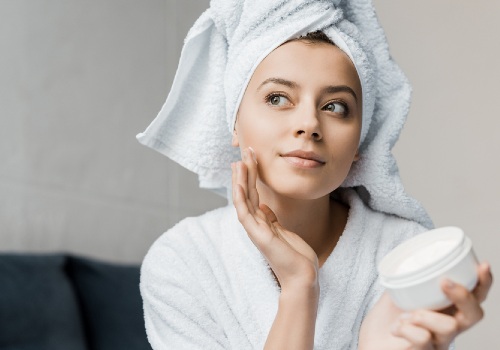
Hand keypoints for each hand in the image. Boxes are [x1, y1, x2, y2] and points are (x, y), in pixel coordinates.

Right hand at [231, 147, 318, 290]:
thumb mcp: (284, 231)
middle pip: (247, 192)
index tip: (251, 158)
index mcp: (261, 222)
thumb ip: (272, 219)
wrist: (302, 276)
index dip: (251, 175)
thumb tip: (265, 208)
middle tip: (245, 150)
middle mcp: (255, 224)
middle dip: (246, 171)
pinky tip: (239, 183)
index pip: (253, 194)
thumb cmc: (295, 256)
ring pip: (243, 199)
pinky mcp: (259, 236)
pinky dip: (240, 198)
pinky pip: (245, 213)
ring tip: (240, 161)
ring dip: (241, 180)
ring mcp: (255, 230)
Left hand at [359, 262, 492, 348]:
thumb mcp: (395, 294)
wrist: (369, 346)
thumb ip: (405, 279)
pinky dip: (407, 328)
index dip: (483, 283)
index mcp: (445, 311)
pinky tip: (396, 327)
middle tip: (444, 282)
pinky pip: (424, 339)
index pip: (474, 298)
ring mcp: (438, 344)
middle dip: (463, 295)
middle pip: (474, 314)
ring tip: (405, 315)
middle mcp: (447, 329)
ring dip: (424, 314)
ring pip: (450, 326)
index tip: (482, 265)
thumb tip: (408, 258)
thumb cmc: (384, 323)